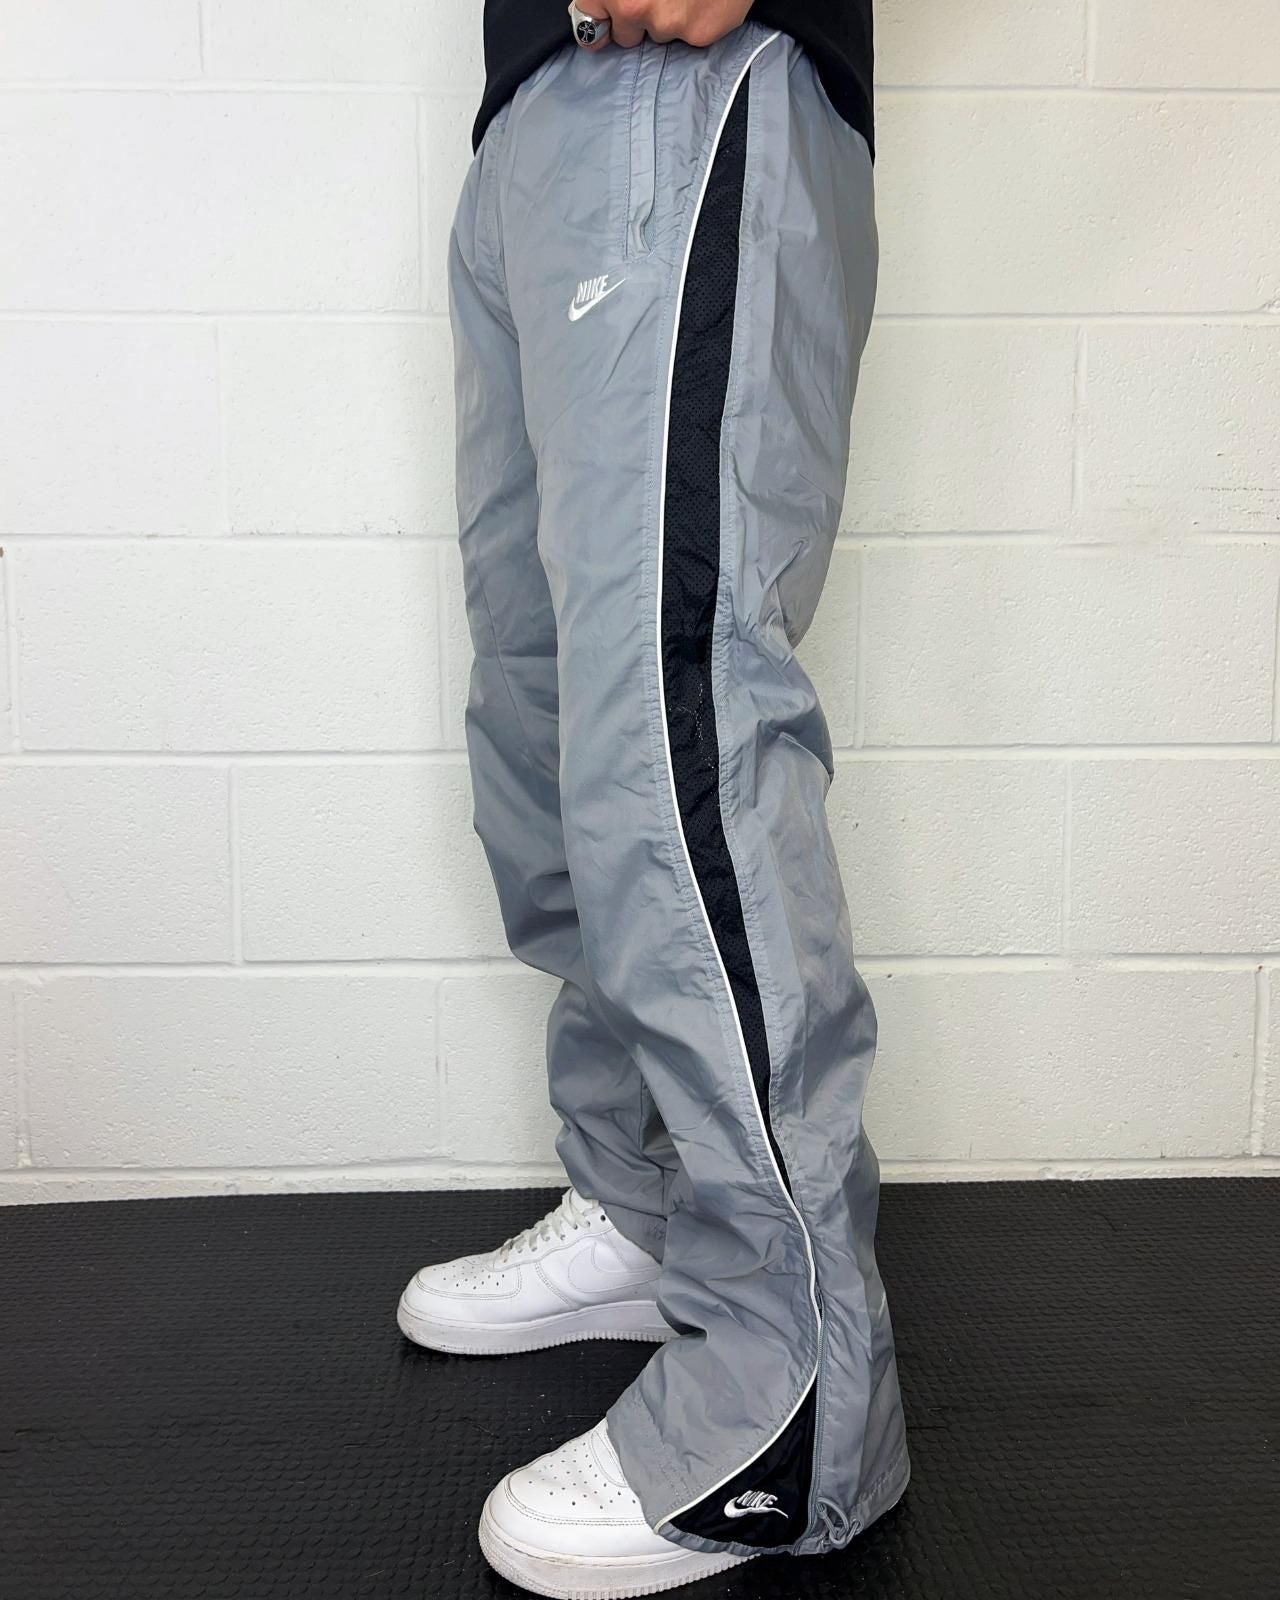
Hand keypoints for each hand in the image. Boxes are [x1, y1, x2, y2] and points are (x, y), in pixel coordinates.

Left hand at [571, 0, 753, 51]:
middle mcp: (633, 6)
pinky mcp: (698, 34)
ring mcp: (667, 23)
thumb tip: (598, 11)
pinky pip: (690, 37)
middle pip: (625, 34)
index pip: (589, 20)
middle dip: (639, 16)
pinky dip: (697, 20)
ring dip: (670, 16)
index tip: (606, 22)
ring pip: (660, 35)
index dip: (601, 19)